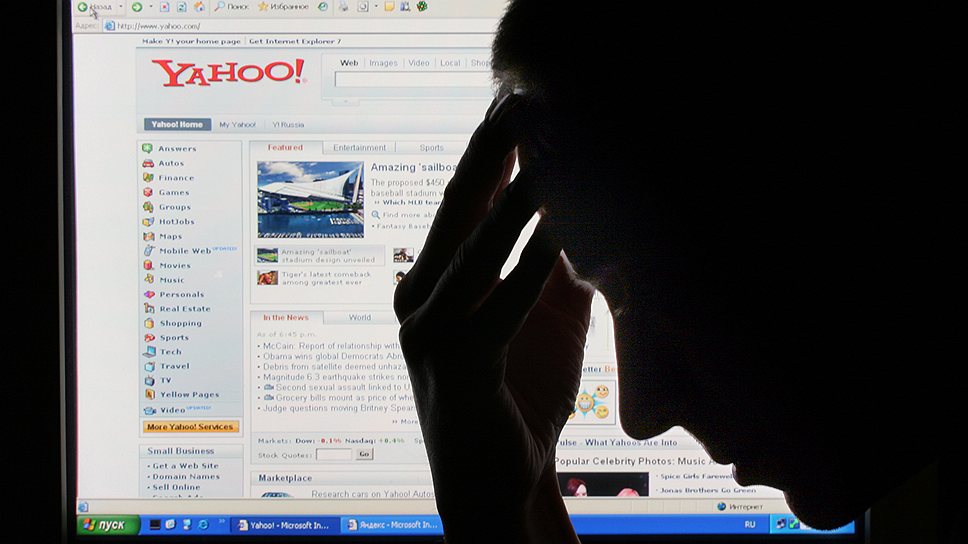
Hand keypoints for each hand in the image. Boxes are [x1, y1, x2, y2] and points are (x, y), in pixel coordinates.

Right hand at [393, 95, 594, 542]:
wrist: (492, 481)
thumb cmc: (516, 397)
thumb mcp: (538, 320)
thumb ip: (549, 268)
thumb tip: (580, 212)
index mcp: (430, 281)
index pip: (458, 203)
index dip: (488, 153)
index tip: (516, 106)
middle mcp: (417, 297)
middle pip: (455, 208)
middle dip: (490, 152)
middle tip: (518, 101)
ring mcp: (429, 329)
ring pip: (475, 247)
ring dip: (514, 194)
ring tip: (544, 145)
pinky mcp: (455, 362)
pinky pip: (500, 301)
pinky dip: (533, 262)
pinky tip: (561, 227)